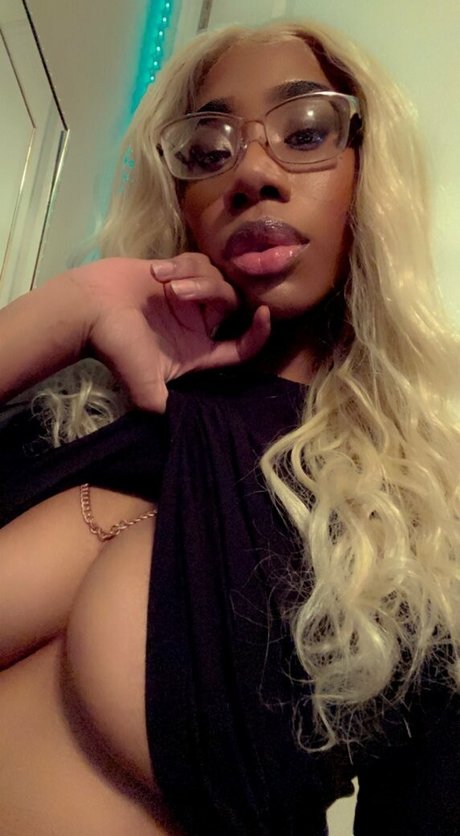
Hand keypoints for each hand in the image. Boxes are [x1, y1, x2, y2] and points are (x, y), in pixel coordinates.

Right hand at [70, 255, 269, 410]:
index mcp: (198, 352)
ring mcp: (186, 297)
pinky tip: (156, 271)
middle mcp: (197, 325)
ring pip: (215, 278)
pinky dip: (181, 263)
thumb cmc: (117, 348)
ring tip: (162, 281)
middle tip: (176, 292)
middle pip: (230, 303)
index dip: (259, 334)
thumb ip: (170, 409)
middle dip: (209, 293)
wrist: (87, 309)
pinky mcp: (174, 272)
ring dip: (192, 276)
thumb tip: (190, 430)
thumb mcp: (146, 390)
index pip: (242, 348)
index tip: (264, 314)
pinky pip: (197, 261)